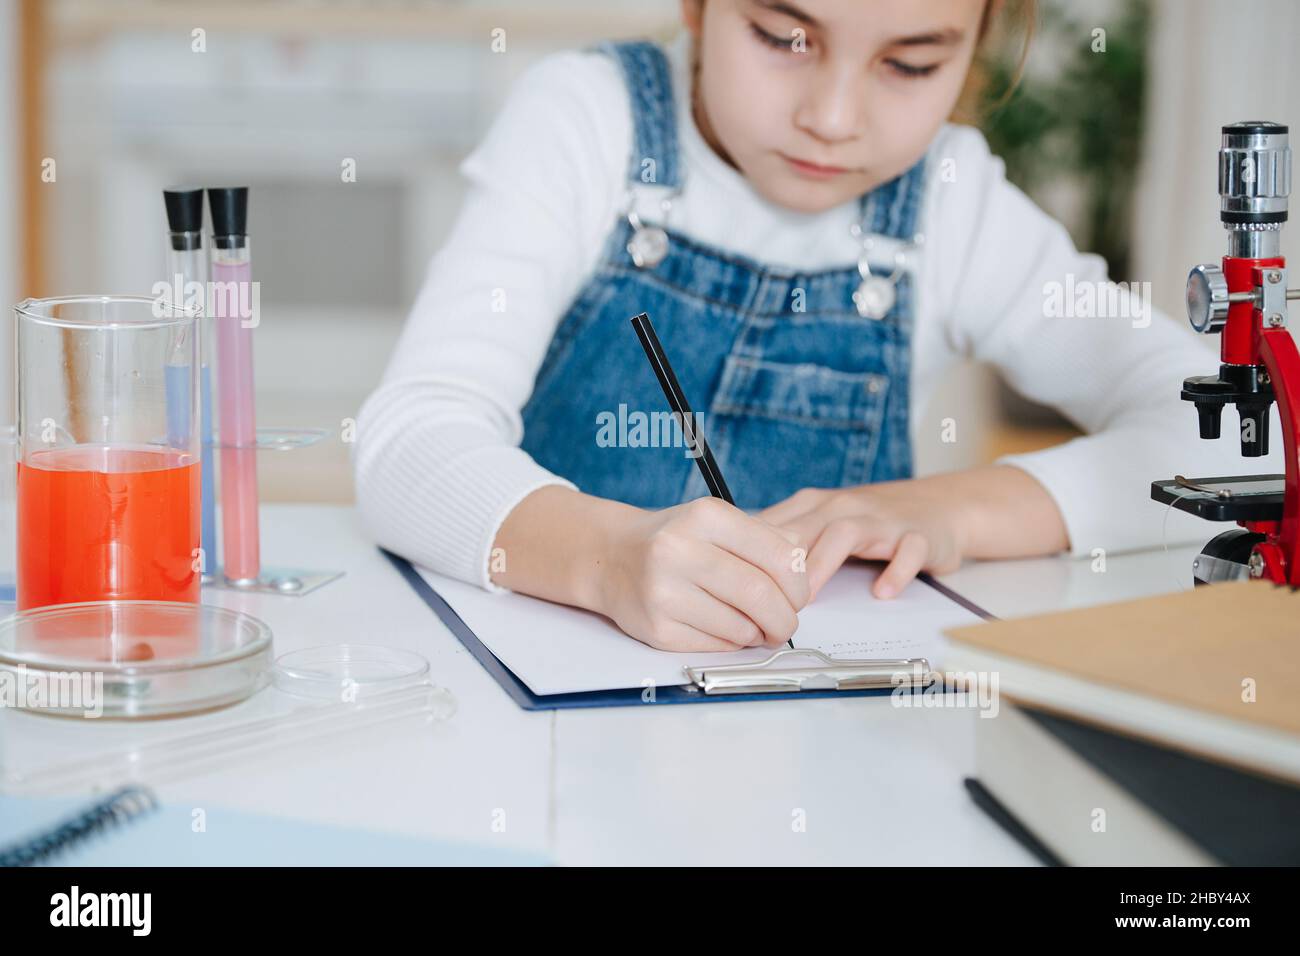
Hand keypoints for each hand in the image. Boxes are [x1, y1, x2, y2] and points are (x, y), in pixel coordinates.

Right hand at [595, 497, 810, 651]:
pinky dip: (730, 642)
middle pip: (762, 596)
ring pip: (742, 627)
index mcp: (706, 517)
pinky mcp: (656, 628)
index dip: (800, 585)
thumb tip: (807, 574)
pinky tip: (718, 626)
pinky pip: (717, 646)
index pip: (779, 557)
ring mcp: (664, 591)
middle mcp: (680, 550)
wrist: (613, 557)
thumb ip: (765, 542)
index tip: (798, 596)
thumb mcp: (717, 523)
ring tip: (748, 622)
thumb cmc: (676, 540)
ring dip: (757, 633)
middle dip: (785, 618)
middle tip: (784, 623)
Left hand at [758, 482, 965, 601]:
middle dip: (780, 566)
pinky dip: (895, 571)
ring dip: (822, 565)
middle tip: (764, 603)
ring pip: (845, 534)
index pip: (775, 527)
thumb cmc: (873, 520)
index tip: (739, 589)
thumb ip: (788, 541)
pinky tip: (883, 592)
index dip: (753, 559)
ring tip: (807, 598)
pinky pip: (906, 552)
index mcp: (816, 506)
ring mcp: (882, 521)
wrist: (939, 506)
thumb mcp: (824, 523)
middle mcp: (845, 508)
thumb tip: (739, 568)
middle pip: (802, 529)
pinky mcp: (918, 536)